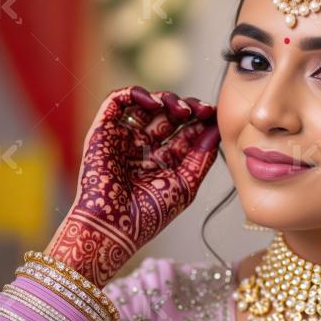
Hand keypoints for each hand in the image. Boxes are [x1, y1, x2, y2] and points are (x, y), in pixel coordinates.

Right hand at [44, 86, 220, 286]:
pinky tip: (155, 103)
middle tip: (202, 110)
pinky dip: (136, 94)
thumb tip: (217, 130)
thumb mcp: (186, 184)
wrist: (115, 226)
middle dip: (188, 108)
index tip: (215, 115)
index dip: (200, 121)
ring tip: (182, 110)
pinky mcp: (103, 131)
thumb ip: (202, 156)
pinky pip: (116, 101)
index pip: (185, 132)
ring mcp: (124, 138)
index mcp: (163, 162)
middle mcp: (144, 148)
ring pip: (146, 105)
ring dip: (167, 100)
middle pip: (168, 116)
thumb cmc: (150, 213)